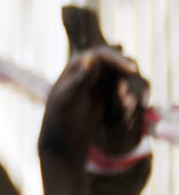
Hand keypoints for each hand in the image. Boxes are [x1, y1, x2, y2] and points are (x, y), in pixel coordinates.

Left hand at [38, 46, 139, 169]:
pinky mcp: (111, 93)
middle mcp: (91, 68)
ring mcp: (102, 80)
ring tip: (126, 107)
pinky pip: (127, 90)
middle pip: (118, 63)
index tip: (132, 71)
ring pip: (126, 77)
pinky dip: (131, 97)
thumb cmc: (62, 117)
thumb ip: (82, 78)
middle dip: (127, 79)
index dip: (118, 60)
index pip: (102, 54)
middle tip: (126, 98)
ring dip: (131, 90)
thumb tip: (91, 56)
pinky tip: (128, 108)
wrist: (65, 139)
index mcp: (78, 63)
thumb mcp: (71, 98)